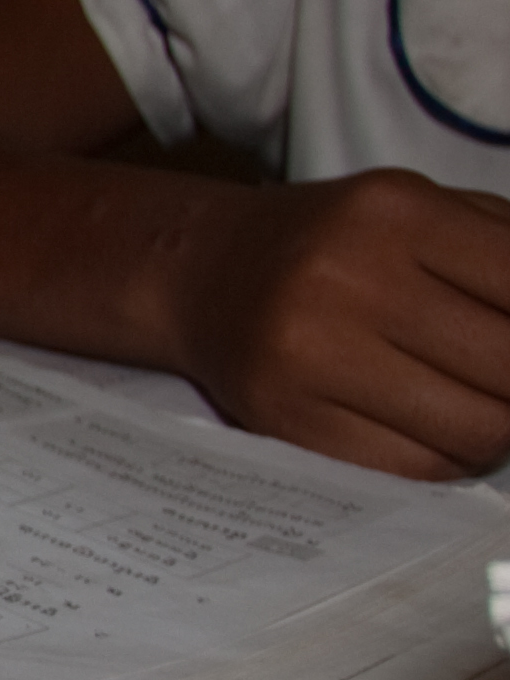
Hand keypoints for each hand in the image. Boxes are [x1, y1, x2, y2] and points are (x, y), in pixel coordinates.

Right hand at [165, 169, 509, 477]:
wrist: (200, 271)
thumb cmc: (337, 243)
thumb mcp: (423, 211)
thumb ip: (508, 251)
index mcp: (395, 214)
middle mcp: (348, 281)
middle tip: (508, 380)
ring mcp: (310, 356)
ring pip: (474, 430)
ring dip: (500, 429)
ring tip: (483, 404)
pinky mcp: (287, 418)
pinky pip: (416, 468)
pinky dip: (449, 458)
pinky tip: (436, 427)